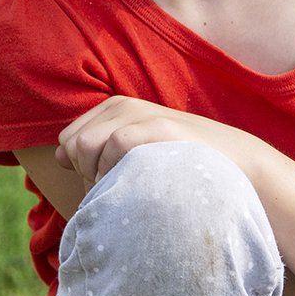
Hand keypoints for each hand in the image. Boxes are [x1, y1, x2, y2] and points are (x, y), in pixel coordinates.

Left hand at [56, 96, 259, 187]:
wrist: (236, 166)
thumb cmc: (181, 165)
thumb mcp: (136, 152)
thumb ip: (97, 151)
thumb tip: (58, 156)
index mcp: (114, 109)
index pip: (68, 140)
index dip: (79, 167)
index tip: (108, 183)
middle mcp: (123, 106)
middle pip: (72, 145)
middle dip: (85, 172)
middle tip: (119, 189)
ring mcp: (140, 114)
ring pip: (85, 146)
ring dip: (100, 176)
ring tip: (130, 188)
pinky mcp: (156, 126)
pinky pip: (113, 147)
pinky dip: (115, 172)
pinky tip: (137, 185)